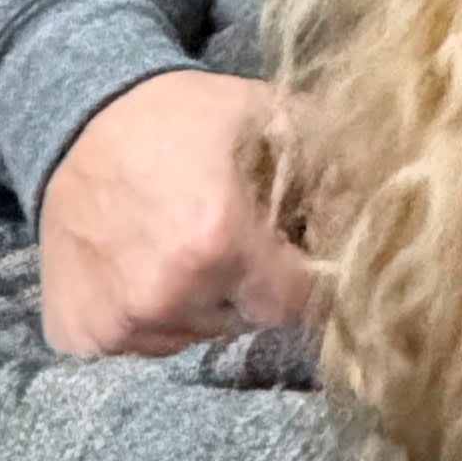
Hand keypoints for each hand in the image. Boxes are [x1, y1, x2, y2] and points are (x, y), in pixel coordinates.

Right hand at [37, 68, 317, 356]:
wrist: (77, 114)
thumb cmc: (183, 116)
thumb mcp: (271, 116)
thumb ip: (335, 169)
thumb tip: (384, 218)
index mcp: (218, 241)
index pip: (295, 302)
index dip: (299, 276)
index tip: (288, 251)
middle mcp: (165, 294)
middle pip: (242, 320)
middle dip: (247, 286)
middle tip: (226, 236)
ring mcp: (118, 323)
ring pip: (189, 336)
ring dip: (195, 303)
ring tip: (175, 244)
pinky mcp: (78, 334)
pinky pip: (135, 346)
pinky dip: (143, 316)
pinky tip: (135, 263)